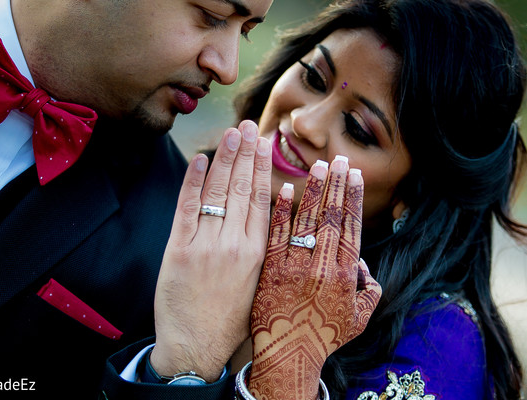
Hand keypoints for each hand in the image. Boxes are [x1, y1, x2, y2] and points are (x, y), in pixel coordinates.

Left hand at [152, 121, 271, 381]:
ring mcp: (205, 245)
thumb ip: (259, 247)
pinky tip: (199, 160)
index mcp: (257, 252)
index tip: (264, 142)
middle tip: (248, 125)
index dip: (262, 166)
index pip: (261, 198)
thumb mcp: (258, 283)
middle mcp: (234, 244)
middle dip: (245, 153)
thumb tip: (261, 212)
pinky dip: (193, 182)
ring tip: (229, 134)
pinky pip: (187, 207)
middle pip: (241, 188)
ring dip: (223, 159)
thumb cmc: (231, 319)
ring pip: (217, 192)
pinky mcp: (179, 250)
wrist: (197, 346)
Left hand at [248, 157, 381, 399]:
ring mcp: (295, 264)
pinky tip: (287, 190)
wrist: (288, 354)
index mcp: (346, 273)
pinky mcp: (271, 268)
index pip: (351, 225)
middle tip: (339, 159)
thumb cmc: (324, 336)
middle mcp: (322, 264)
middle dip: (336, 185)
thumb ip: (369, 289)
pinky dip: (283, 211)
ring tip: (319, 167)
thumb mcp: (359, 317)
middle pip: (331, 215)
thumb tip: (364, 266)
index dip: (353, 198)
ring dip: (313, 190)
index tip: (355, 175)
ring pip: (306, 219)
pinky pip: (277, 233)